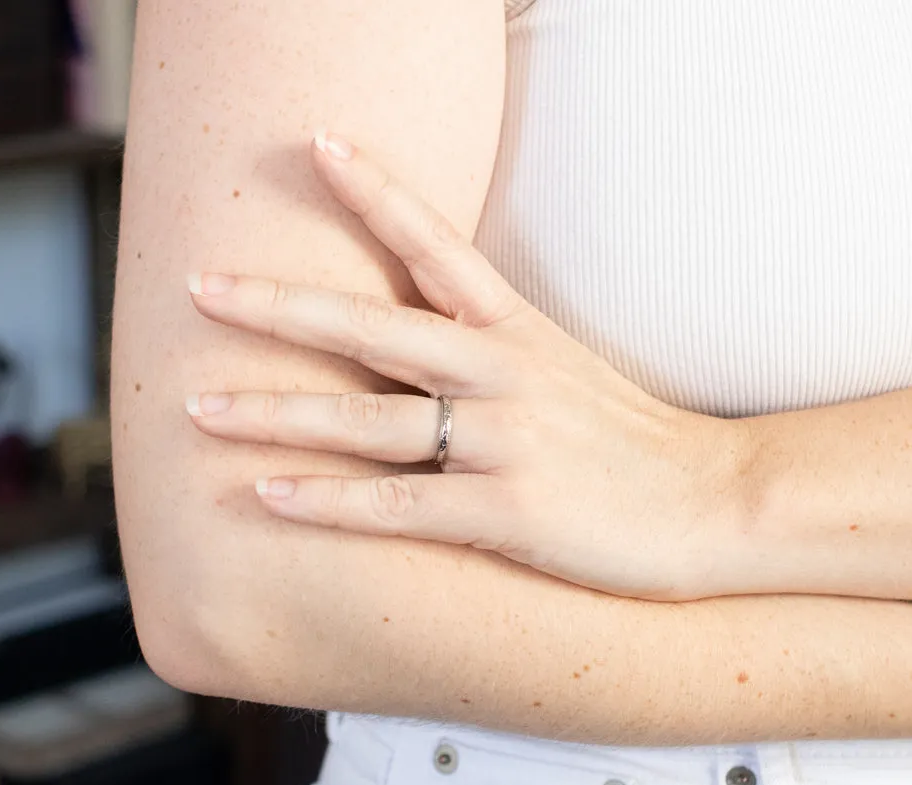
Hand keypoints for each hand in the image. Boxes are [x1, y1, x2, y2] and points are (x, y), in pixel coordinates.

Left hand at [186, 130, 743, 600]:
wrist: (714, 502)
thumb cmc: (639, 441)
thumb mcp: (570, 370)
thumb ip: (500, 349)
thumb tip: (428, 339)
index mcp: (520, 331)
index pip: (437, 245)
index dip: (377, 191)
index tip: (318, 146)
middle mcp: (502, 373)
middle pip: (371, 326)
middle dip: (279, 306)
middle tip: (199, 285)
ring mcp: (503, 441)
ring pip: (365, 419)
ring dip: (275, 412)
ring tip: (198, 405)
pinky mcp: (506, 511)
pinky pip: (395, 503)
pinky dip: (326, 501)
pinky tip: (268, 496)